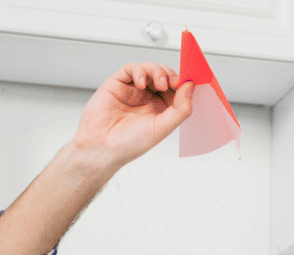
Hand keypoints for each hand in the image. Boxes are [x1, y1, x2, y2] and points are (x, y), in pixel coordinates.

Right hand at [72, 62, 194, 171]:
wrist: (102, 147)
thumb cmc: (130, 144)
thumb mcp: (162, 128)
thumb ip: (180, 109)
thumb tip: (191, 87)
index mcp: (161, 110)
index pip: (177, 89)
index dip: (183, 84)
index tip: (188, 82)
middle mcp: (148, 98)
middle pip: (164, 75)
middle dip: (170, 75)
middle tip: (172, 82)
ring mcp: (133, 90)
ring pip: (149, 68)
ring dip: (157, 71)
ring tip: (159, 83)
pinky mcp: (117, 83)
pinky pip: (131, 68)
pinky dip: (139, 71)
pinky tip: (141, 83)